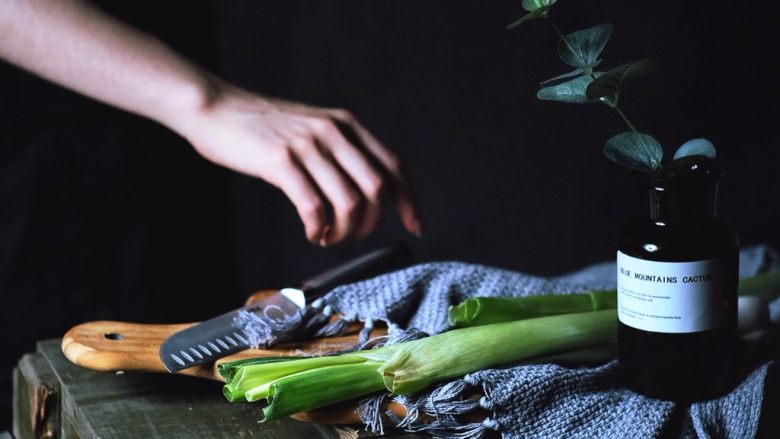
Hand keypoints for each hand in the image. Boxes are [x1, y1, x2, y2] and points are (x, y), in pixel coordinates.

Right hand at [176, 83, 421, 245]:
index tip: (414, 225)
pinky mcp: (281, 162)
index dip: (409, 200)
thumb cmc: (260, 126)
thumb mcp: (312, 127)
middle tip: (353, 236)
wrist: (215, 108)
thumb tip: (365, 193)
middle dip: (372, 223)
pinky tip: (312, 232)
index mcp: (346, 124)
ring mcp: (308, 146)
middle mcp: (333, 132)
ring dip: (345, 231)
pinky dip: (319, 229)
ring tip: (328, 237)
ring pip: (350, 202)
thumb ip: (339, 151)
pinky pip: (314, 207)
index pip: (393, 166)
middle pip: (377, 188)